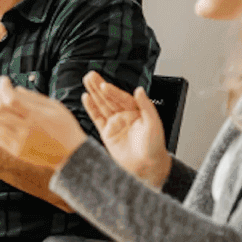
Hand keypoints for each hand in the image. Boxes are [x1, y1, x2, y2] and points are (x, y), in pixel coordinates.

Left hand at [0, 76, 88, 169]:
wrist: (72, 153)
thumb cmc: (65, 127)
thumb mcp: (55, 107)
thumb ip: (34, 97)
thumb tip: (16, 89)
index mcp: (37, 116)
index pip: (11, 99)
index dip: (3, 86)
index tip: (3, 80)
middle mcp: (27, 129)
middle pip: (0, 110)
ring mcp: (20, 142)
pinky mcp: (17, 151)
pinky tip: (0, 119)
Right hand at [82, 71, 171, 188]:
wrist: (147, 166)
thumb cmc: (154, 147)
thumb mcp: (154, 123)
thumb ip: (146, 106)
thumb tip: (140, 90)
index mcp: (137, 111)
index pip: (122, 97)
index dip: (113, 91)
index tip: (104, 85)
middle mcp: (125, 115)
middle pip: (110, 98)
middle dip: (100, 86)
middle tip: (91, 75)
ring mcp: (115, 123)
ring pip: (102, 105)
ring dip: (94, 93)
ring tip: (86, 80)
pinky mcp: (107, 133)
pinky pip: (97, 118)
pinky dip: (91, 108)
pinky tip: (86, 98)